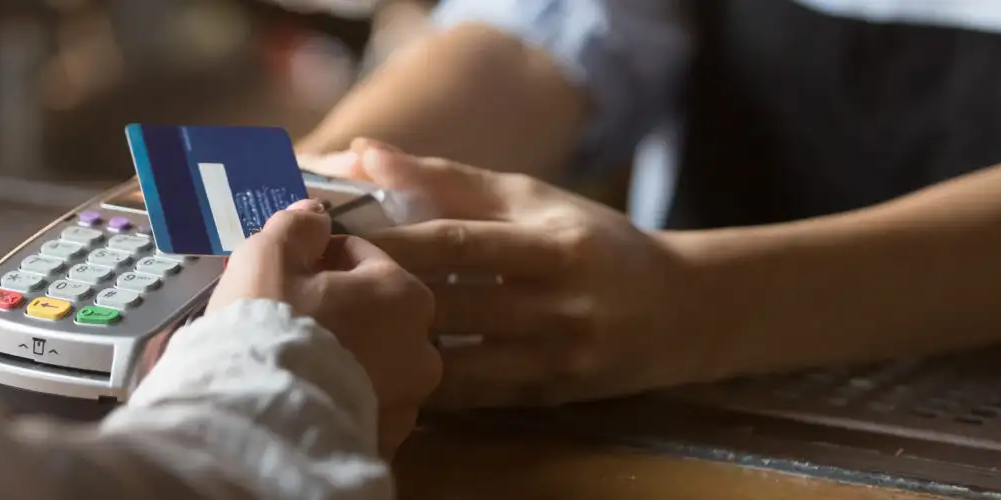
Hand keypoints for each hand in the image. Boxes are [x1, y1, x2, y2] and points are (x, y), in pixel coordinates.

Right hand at [208, 200, 440, 456]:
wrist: (261, 424)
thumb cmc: (269, 327)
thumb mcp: (270, 257)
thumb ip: (298, 227)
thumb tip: (316, 212)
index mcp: (406, 295)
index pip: (361, 256)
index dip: (317, 257)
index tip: (284, 271)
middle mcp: (422, 352)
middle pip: (371, 314)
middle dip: (335, 310)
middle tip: (284, 317)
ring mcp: (407, 406)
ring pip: (369, 364)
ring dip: (339, 358)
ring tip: (289, 363)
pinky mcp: (384, 447)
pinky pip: (358, 409)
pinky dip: (335, 401)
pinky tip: (298, 399)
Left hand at [302, 140, 711, 408]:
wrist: (682, 309)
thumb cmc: (591, 242)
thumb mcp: (532, 198)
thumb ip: (447, 178)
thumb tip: (365, 152)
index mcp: (553, 243)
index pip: (457, 242)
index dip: (390, 241)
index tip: (332, 236)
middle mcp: (559, 303)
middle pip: (450, 305)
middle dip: (380, 297)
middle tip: (318, 293)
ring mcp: (557, 358)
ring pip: (458, 362)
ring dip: (398, 350)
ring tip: (342, 337)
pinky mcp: (552, 397)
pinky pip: (475, 396)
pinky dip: (429, 384)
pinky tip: (386, 370)